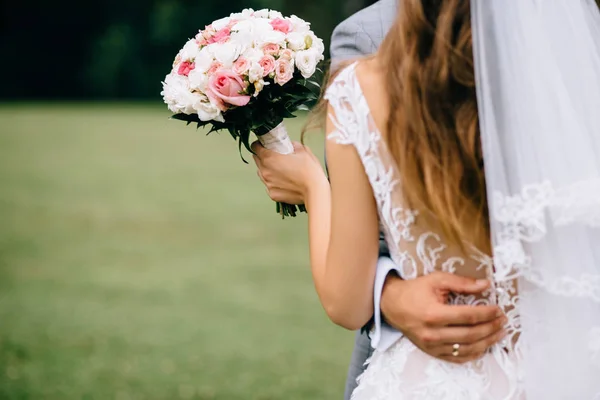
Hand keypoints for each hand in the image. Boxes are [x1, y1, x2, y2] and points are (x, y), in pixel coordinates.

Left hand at [251, 140, 326, 203]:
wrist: (315, 191)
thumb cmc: (309, 171)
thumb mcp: (303, 151)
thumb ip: (293, 145)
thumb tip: (290, 145)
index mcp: (270, 158)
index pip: (255, 147)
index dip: (259, 144)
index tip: (264, 144)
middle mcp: (265, 171)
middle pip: (257, 160)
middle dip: (263, 157)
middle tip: (274, 156)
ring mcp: (268, 184)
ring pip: (261, 173)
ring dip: (267, 170)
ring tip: (280, 170)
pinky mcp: (272, 194)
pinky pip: (269, 185)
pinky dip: (273, 182)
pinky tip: (284, 181)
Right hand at [381, 272, 506, 363]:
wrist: (392, 305)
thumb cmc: (414, 291)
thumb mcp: (436, 280)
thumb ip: (462, 283)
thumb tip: (485, 285)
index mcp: (434, 314)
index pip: (468, 316)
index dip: (487, 313)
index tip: (498, 309)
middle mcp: (433, 333)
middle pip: (470, 334)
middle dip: (490, 328)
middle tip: (502, 321)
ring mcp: (432, 345)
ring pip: (466, 349)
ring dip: (487, 342)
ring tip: (498, 334)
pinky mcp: (432, 352)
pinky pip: (457, 358)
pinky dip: (473, 354)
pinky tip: (484, 346)